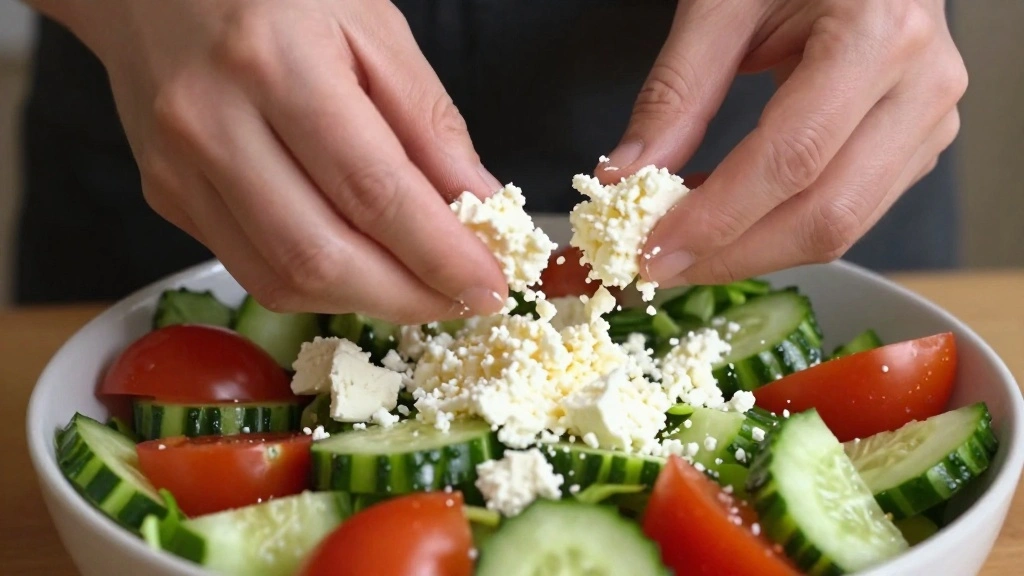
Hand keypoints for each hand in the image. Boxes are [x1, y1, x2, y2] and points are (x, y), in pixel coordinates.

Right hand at [41, 0, 506, 322]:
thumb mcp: (372, 28)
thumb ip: (428, 122)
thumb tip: (479, 206)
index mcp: (274, 63)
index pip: (374, 192)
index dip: (440, 254)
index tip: (488, 285)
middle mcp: (213, 123)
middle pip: (322, 257)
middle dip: (408, 297)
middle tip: (460, 299)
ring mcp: (179, 169)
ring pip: (282, 280)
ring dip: (366, 300)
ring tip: (417, 286)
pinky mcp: (167, 197)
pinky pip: (253, 269)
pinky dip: (318, 282)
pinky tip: (358, 263)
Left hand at [600, 0, 965, 284]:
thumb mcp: (722, 4)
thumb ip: (675, 92)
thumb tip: (624, 179)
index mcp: (878, 34)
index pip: (791, 158)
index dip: (716, 219)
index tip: (651, 249)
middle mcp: (922, 85)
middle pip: (826, 214)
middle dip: (731, 255)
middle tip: (657, 267)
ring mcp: (929, 121)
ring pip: (842, 228)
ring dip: (752, 251)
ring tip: (681, 246)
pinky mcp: (917, 145)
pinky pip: (848, 213)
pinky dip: (778, 229)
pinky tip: (724, 222)